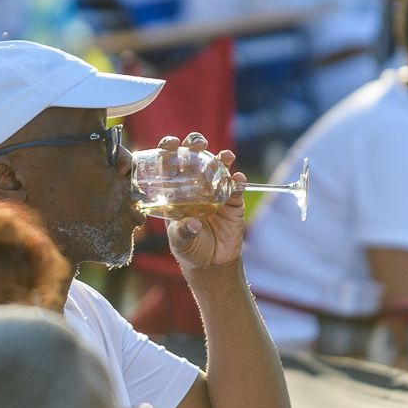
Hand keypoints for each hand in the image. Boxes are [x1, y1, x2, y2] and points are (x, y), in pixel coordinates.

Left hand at [162, 132, 245, 270]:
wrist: (212, 263)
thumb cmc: (189, 249)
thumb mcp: (180, 242)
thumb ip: (183, 232)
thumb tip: (192, 224)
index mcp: (176, 190)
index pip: (169, 163)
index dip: (168, 149)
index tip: (171, 144)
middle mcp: (195, 185)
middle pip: (194, 156)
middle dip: (196, 144)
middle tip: (198, 144)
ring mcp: (215, 191)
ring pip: (218, 166)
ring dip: (222, 157)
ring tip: (225, 156)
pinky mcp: (233, 201)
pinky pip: (237, 186)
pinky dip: (239, 181)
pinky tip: (238, 179)